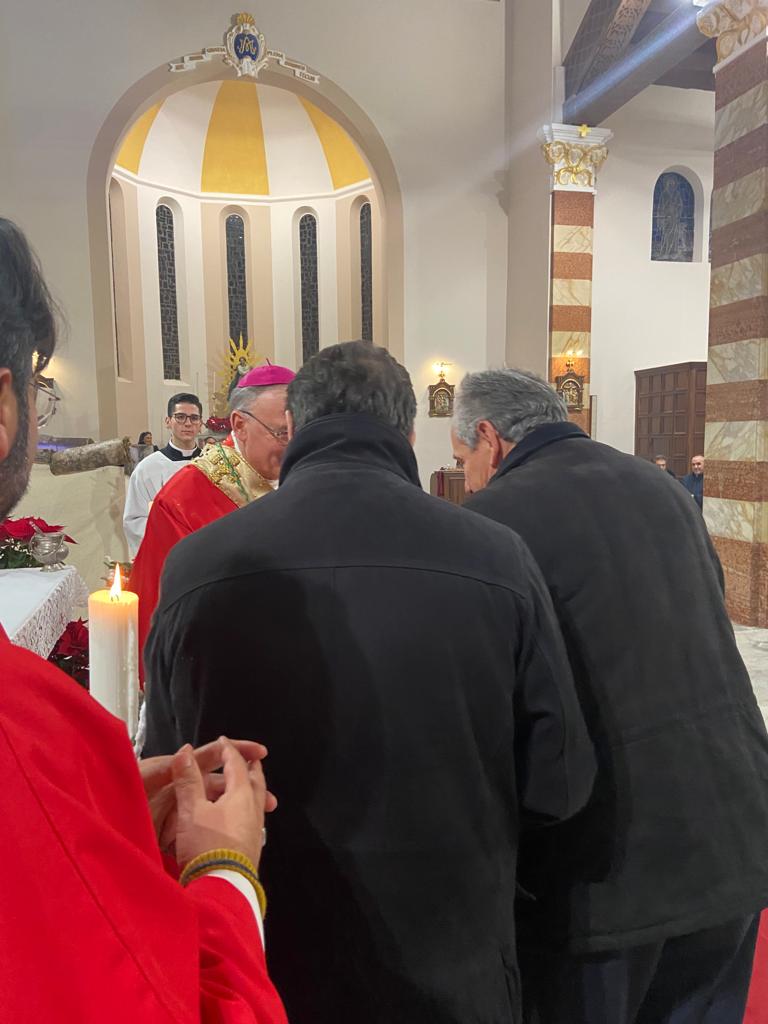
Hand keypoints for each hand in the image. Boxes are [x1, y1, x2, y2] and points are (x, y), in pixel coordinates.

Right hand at [140, 738, 275, 852]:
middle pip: (254, 780)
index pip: (236, 764)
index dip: (227, 750)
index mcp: (240, 794)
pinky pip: (253, 817)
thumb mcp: (191, 810)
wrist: (222, 888)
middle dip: (249, 766)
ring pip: (256, 799)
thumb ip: (188, 780)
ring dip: (251, 787)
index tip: (222, 742)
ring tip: (245, 784)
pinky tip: (240, 815)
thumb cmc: (207, 846)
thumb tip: (185, 752)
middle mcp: (253, 808)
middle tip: (246, 758)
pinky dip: (248, 806)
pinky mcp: (251, 846)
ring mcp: (255, 828)